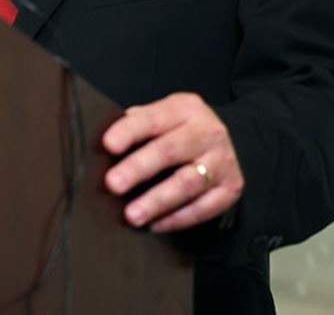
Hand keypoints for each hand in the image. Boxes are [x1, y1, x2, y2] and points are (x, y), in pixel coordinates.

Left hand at [101, 92, 243, 232]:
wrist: (229, 140)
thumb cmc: (180, 129)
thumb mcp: (163, 115)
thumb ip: (137, 124)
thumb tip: (102, 146)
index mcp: (185, 109)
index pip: (152, 119)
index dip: (129, 131)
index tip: (108, 145)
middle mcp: (207, 133)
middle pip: (169, 151)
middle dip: (138, 169)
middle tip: (112, 184)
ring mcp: (222, 162)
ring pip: (187, 184)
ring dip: (156, 201)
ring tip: (132, 215)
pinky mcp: (231, 188)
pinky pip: (203, 208)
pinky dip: (177, 218)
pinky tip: (155, 224)